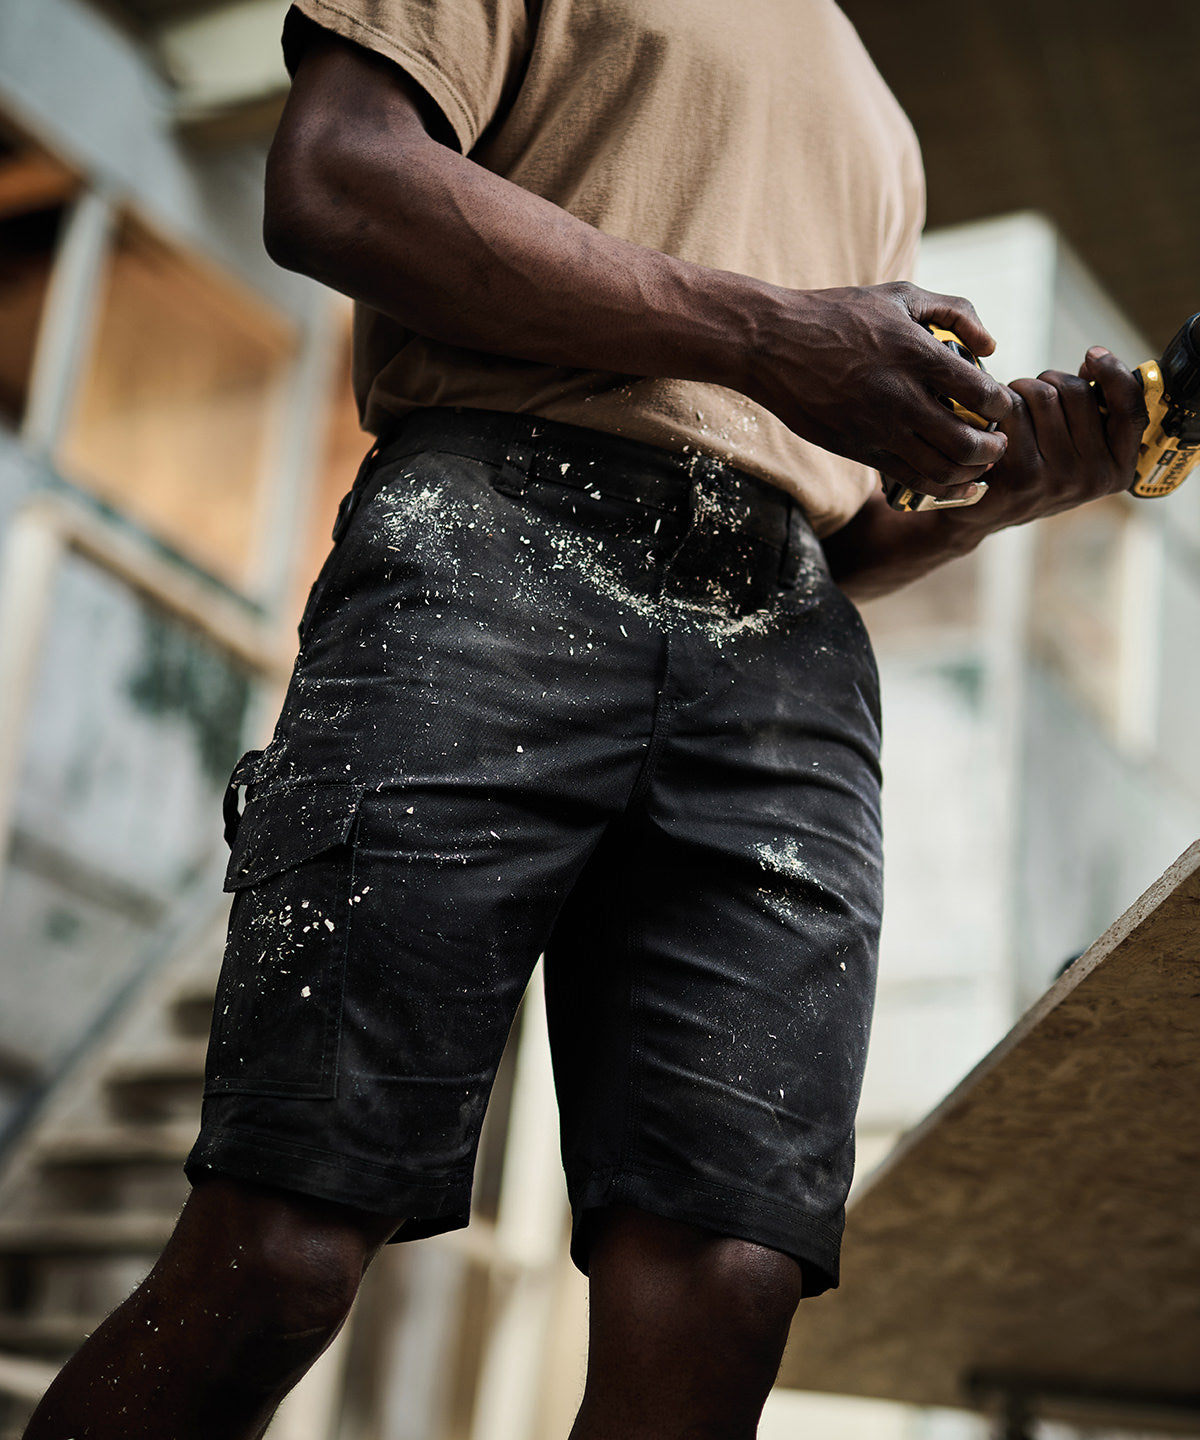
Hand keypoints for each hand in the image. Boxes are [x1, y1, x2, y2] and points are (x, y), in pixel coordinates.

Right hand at [745, 280, 1012, 497]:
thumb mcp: (898, 295)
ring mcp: (876, 428)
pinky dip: (938, 487)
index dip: (1002, 405)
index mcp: (915, 353)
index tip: (1001, 407)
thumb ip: (954, 311)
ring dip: (969, 473)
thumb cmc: (836, 314)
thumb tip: (991, 345)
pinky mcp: (856, 448)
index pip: (980, 392)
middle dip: (992, 449)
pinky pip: (908, 478)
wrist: (771, 345)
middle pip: (966, 441)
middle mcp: (899, 396)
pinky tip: (953, 484)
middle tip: (998, 444)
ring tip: (979, 466)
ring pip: (939, 469)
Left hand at [960, 346, 1147, 532]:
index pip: (1131, 410)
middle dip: (1049, 380)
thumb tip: (1093, 365)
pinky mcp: (1022, 476)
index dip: (1116, 374)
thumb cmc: (1034, 472)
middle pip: (1076, 392)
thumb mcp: (1076, 452)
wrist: (985, 514)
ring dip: (1021, 389)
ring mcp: (1059, 478)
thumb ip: (1093, 413)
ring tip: (1010, 405)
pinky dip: (999, 405)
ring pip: (1042, 396)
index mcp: (1118, 470)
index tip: (1092, 354)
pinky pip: (1013, 411)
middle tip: (1031, 392)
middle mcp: (1094, 478)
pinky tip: (992, 420)